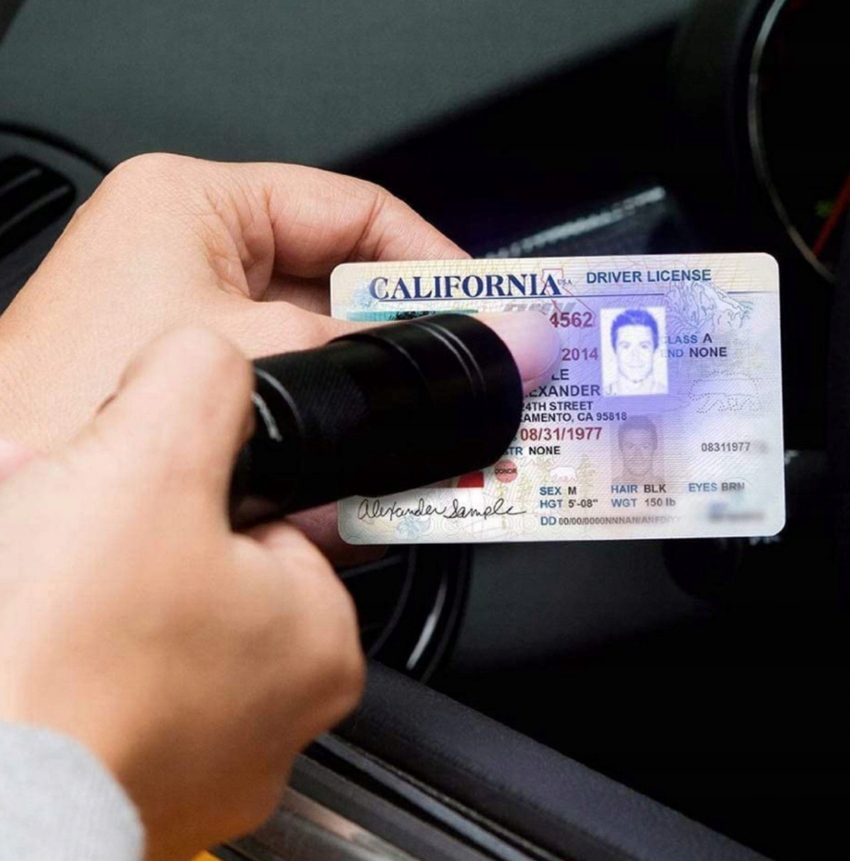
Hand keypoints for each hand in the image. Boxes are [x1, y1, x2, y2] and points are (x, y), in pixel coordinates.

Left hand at [0, 154, 467, 562]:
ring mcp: (196, 337)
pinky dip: (335, 450)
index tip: (486, 310)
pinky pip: (292, 416)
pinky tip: (373, 485)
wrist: (0, 528)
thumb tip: (484, 351)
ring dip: (377, 410)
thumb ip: (381, 358)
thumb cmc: (73, 403)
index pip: (354, 212)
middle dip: (410, 352)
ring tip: (437, 441)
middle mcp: (195, 265)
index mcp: (198, 210)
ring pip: (323, 366)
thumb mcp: (265, 358)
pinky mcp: (195, 403)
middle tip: (471, 383)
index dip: (431, 261)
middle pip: (345, 297)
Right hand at [0, 328, 364, 860]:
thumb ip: (202, 381)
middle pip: (203, 573)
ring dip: (88, 582)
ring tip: (32, 561)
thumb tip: (208, 362)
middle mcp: (274, 714)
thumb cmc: (59, 659)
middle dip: (130, 529)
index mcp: (315, 640)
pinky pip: (103, 685)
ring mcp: (200, 763)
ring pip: (146, 628)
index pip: (272, 523)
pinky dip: (65, 647)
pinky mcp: (127, 791)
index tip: (144, 482)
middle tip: (72, 518)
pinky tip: (25, 629)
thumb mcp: (149, 459)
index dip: (196, 484)